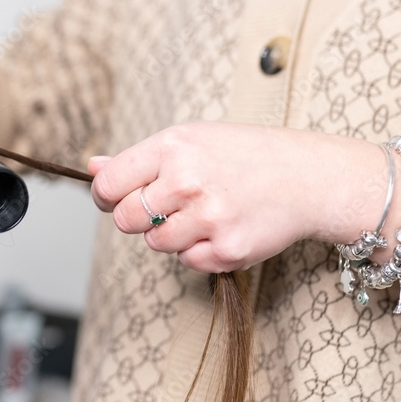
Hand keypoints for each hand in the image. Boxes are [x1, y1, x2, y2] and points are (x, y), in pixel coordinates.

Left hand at [87, 122, 390, 273]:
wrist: (309, 177)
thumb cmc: (245, 156)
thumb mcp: (191, 140)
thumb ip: (138, 159)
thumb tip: (91, 167)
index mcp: (172, 147)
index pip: (107, 185)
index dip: (107, 196)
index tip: (119, 198)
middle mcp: (187, 180)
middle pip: (126, 220)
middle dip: (139, 218)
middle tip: (168, 206)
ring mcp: (209, 217)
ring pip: (155, 242)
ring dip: (172, 234)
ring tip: (203, 213)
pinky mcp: (228, 249)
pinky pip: (187, 261)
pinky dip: (199, 251)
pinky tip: (223, 228)